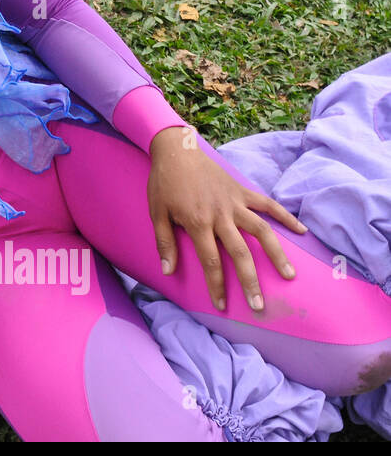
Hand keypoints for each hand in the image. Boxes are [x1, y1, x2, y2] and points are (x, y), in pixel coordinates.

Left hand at [147, 126, 307, 311]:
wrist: (176, 150)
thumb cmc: (164, 183)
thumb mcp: (156, 213)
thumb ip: (164, 243)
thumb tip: (167, 271)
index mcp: (198, 222)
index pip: (210, 261)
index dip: (216, 285)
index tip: (221, 305)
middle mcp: (221, 215)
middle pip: (240, 253)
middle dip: (250, 281)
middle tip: (259, 305)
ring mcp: (235, 203)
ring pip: (261, 231)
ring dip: (276, 254)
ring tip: (289, 276)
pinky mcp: (243, 191)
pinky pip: (268, 205)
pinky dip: (285, 217)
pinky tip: (301, 231)